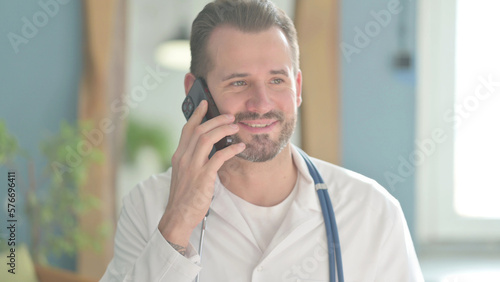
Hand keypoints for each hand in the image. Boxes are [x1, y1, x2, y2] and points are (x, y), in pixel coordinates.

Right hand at [158, 100, 244, 248]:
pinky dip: (230, 150)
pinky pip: (218, 158)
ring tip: (235, 127)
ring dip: (223, 130)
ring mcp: (192, 167)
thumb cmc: (184, 196)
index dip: (196, 114)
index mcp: (178, 155)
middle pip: (198, 130)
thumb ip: (193, 159)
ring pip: (206, 139)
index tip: (205, 103)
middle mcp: (183, 158)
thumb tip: (208, 148)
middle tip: (229, 116)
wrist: (178, 216)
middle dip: (215, 119)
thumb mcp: (185, 173)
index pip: (186, 129)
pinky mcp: (202, 177)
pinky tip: (239, 147)